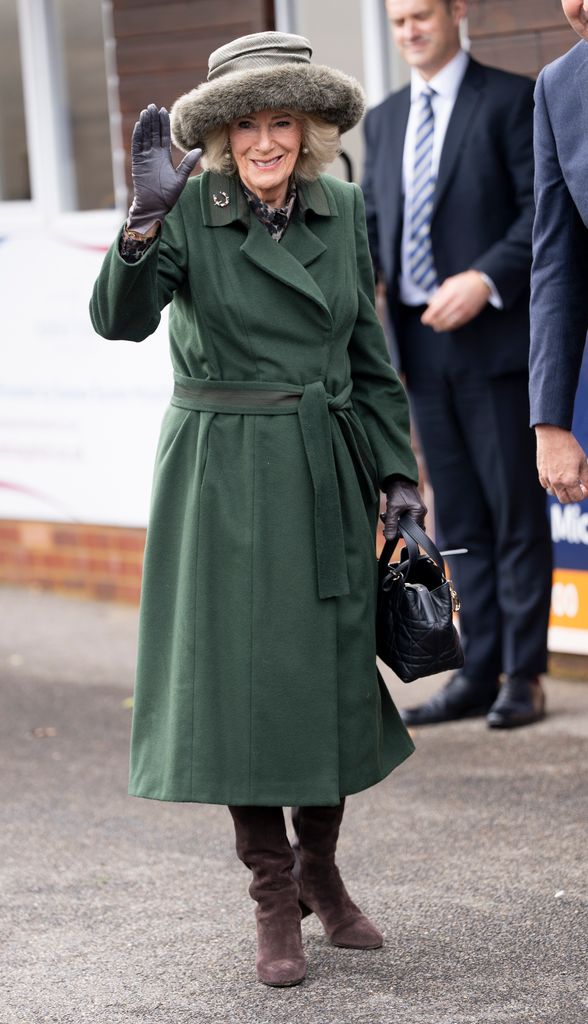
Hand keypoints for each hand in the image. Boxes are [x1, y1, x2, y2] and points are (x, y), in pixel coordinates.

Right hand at [127, 104, 201, 233]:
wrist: (154, 207)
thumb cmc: (168, 196)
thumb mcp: (180, 178)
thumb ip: (187, 164)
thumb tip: (199, 150)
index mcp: (164, 157)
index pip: (163, 136)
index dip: (163, 124)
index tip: (164, 111)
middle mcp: (154, 155)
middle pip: (153, 133)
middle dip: (153, 120)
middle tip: (153, 106)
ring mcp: (144, 158)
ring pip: (144, 137)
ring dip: (145, 125)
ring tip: (146, 111)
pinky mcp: (137, 163)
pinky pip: (137, 147)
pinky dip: (137, 136)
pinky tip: (139, 125)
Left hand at [383, 479, 426, 539]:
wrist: (397, 478)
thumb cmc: (398, 490)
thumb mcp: (392, 508)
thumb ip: (391, 524)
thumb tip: (390, 538)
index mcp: (419, 512)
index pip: (411, 531)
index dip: (399, 533)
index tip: (388, 531)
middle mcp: (421, 512)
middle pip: (410, 529)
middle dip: (396, 527)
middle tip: (386, 521)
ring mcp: (417, 511)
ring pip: (407, 524)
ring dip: (395, 522)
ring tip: (386, 516)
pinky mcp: (413, 509)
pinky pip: (406, 519)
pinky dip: (397, 518)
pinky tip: (389, 513)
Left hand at [421, 271, 490, 331]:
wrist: (482, 283)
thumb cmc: (463, 282)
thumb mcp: (449, 283)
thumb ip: (438, 294)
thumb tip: (429, 304)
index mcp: (450, 294)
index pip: (435, 310)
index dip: (428, 317)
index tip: (424, 320)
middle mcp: (457, 303)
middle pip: (441, 318)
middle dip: (433, 322)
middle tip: (430, 323)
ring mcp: (464, 310)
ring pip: (449, 323)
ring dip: (441, 327)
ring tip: (436, 327)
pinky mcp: (470, 314)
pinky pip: (458, 324)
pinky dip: (450, 327)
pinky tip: (446, 327)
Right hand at [535, 424, 587, 503]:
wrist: (552, 435)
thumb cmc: (569, 447)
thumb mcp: (583, 463)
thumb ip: (587, 478)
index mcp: (569, 480)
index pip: (578, 497)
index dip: (585, 494)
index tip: (586, 488)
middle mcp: (557, 482)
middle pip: (565, 500)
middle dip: (574, 497)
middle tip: (579, 488)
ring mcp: (547, 479)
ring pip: (556, 494)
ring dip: (563, 491)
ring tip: (569, 480)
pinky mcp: (541, 474)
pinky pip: (547, 485)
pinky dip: (554, 484)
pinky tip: (559, 475)